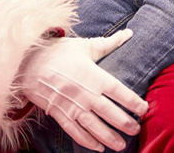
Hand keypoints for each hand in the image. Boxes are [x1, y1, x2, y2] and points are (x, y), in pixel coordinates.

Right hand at [20, 31, 146, 150]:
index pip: (119, 91)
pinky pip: (75, 131)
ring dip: (109, 137)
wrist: (29, 63)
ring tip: (121, 145)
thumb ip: (109, 43)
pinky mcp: (60, 114)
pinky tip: (98, 147)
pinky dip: (87, 141)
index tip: (144, 109)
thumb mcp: (85, 46)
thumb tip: (129, 33)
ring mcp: (72, 106)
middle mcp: (85, 93)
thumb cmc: (59, 53)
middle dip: (125, 123)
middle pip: (110, 113)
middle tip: (136, 129)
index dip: (133, 101)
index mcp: (94, 76)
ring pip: (94, 126)